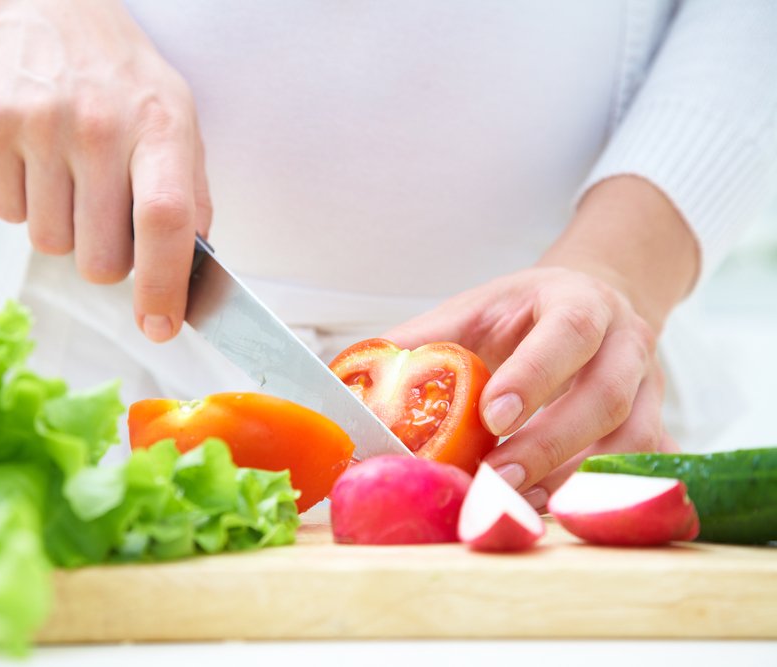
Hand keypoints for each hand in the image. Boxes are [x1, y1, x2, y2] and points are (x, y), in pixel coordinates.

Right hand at [0, 0, 210, 341]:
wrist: (53, 11)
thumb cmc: (123, 79)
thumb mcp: (178, 124)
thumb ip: (189, 198)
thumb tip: (188, 275)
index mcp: (160, 127)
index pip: (164, 221)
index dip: (163, 286)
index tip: (161, 325)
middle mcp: (100, 125)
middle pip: (100, 257)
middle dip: (107, 260)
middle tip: (108, 219)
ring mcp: (42, 124)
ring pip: (50, 245)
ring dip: (64, 230)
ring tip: (73, 177)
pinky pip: (8, 215)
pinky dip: (25, 204)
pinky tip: (40, 163)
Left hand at [384, 176, 698, 509]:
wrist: (595, 302)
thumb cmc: (524, 313)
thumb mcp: (473, 311)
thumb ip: (419, 344)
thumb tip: (345, 382)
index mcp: (577, 302)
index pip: (568, 332)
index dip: (534, 377)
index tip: (492, 418)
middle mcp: (624, 342)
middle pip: (605, 396)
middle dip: (549, 445)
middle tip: (494, 481)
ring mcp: (650, 386)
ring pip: (631, 441)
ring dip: (572, 479)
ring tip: (515, 505)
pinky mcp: (655, 424)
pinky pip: (641, 467)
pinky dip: (600, 494)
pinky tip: (551, 509)